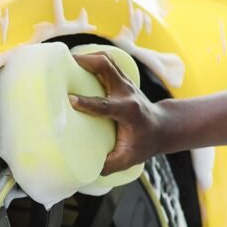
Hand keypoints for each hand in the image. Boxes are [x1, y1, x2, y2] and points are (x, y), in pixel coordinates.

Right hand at [69, 53, 166, 174]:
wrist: (162, 127)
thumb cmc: (143, 144)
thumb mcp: (128, 160)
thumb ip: (109, 165)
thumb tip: (87, 169)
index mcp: (128, 112)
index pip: (106, 105)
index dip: (88, 103)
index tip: (70, 99)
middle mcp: (127, 93)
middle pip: (107, 68)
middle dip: (86, 61)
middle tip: (64, 62)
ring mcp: (125, 83)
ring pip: (107, 60)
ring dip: (87, 56)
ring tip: (67, 58)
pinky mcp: (122, 79)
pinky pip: (107, 62)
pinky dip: (91, 59)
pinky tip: (77, 61)